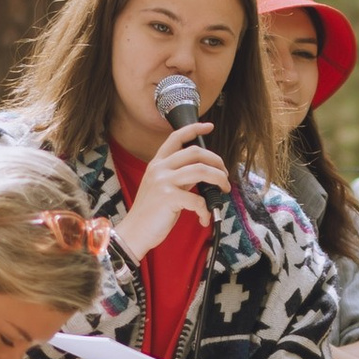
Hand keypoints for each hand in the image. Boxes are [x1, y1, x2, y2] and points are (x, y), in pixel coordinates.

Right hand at [109, 121, 226, 259]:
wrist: (134, 232)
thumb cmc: (151, 212)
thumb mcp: (161, 187)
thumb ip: (179, 176)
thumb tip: (203, 172)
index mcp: (157, 163)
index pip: (176, 137)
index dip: (194, 128)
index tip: (209, 126)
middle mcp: (159, 168)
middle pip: (195, 152)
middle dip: (216, 161)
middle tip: (224, 175)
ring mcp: (163, 181)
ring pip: (201, 170)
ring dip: (219, 179)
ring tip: (223, 190)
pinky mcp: (168, 197)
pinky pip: (197, 199)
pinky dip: (206, 210)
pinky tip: (204, 218)